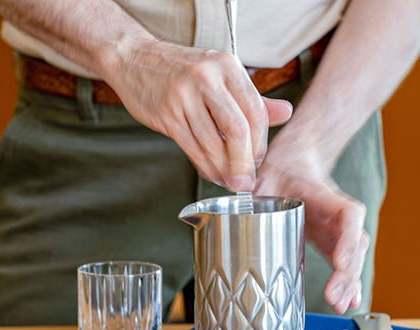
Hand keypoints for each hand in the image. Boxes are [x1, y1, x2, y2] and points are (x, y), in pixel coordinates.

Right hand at [107, 39, 291, 191]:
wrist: (134, 58)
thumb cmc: (181, 70)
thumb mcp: (221, 75)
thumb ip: (254, 98)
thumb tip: (285, 113)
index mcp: (228, 66)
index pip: (256, 112)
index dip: (260, 143)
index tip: (257, 161)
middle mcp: (207, 78)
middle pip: (238, 129)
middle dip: (245, 162)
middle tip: (246, 180)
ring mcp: (184, 95)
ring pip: (213, 143)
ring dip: (224, 169)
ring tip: (229, 181)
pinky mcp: (166, 113)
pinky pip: (192, 148)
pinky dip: (205, 167)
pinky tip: (211, 173)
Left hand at [254, 133, 368, 313]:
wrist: (293, 162)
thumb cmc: (279, 169)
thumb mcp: (262, 177)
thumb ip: (249, 191)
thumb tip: (229, 205)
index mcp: (323, 194)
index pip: (348, 215)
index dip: (348, 240)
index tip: (338, 262)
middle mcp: (336, 212)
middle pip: (355, 242)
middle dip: (347, 273)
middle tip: (335, 297)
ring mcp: (336, 227)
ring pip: (354, 255)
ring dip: (349, 281)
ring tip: (340, 304)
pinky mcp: (330, 239)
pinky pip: (345, 261)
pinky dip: (348, 282)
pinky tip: (349, 300)